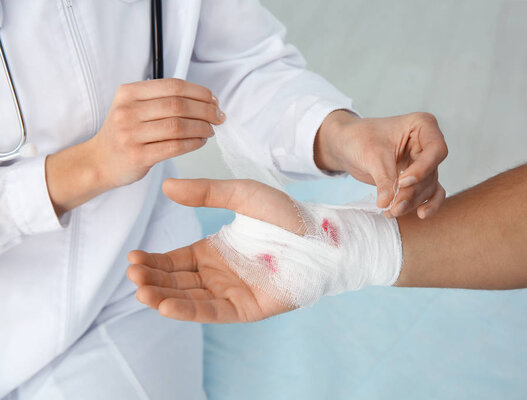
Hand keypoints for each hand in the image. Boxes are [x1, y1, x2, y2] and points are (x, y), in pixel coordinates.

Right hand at [90, 78, 224, 187]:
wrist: (98, 162)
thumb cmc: (125, 133)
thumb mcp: (133, 107)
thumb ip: (161, 99)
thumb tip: (206, 99)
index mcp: (128, 93)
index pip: (173, 86)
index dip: (199, 92)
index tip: (214, 100)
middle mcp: (127, 111)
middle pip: (178, 105)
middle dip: (205, 110)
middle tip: (218, 117)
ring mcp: (130, 134)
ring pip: (178, 126)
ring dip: (201, 128)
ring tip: (210, 130)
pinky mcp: (137, 156)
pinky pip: (174, 147)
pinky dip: (193, 143)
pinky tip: (200, 142)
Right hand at [127, 178, 301, 322]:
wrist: (319, 234)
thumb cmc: (285, 214)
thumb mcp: (240, 194)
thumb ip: (206, 192)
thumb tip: (166, 186)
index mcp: (213, 252)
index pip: (174, 262)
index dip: (153, 262)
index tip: (133, 258)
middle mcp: (218, 275)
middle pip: (176, 282)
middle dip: (152, 280)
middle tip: (133, 274)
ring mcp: (231, 293)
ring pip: (189, 299)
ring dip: (163, 297)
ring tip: (141, 290)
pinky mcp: (246, 308)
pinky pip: (212, 312)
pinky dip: (188, 310)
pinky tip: (165, 306)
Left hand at [314, 111, 447, 218]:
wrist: (347, 145)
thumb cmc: (359, 139)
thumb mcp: (372, 156)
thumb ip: (384, 179)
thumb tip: (388, 204)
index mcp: (423, 126)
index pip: (435, 151)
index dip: (422, 170)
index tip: (401, 182)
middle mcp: (428, 143)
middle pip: (431, 173)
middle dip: (412, 192)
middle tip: (393, 207)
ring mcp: (424, 162)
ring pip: (428, 186)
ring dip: (412, 202)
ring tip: (391, 212)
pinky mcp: (418, 177)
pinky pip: (430, 193)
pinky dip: (427, 204)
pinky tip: (421, 215)